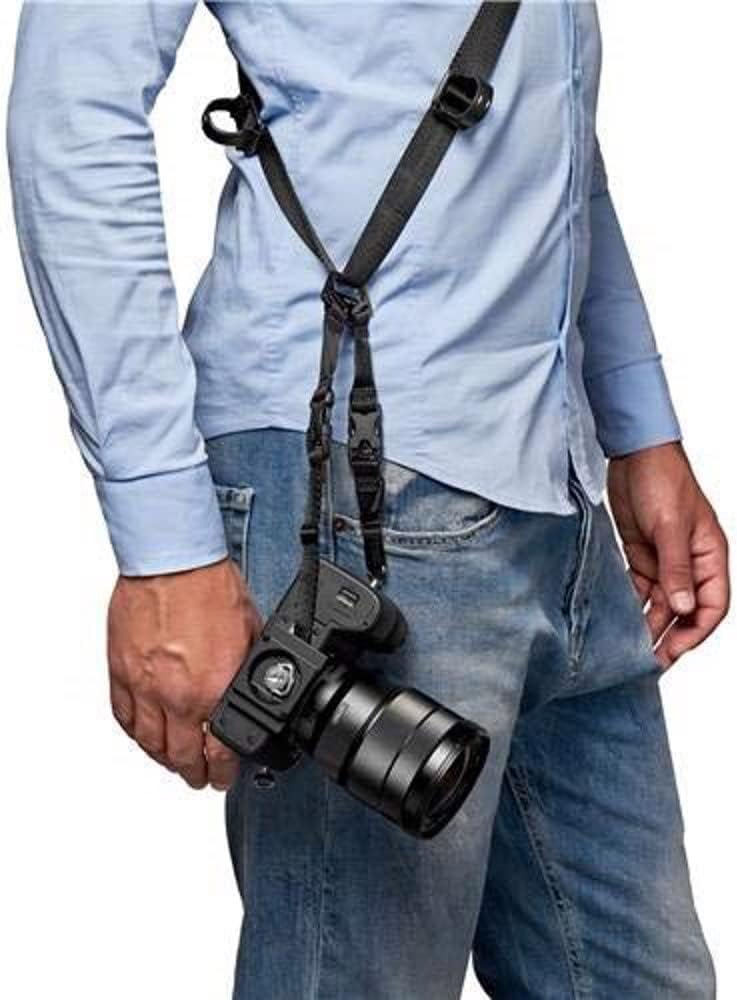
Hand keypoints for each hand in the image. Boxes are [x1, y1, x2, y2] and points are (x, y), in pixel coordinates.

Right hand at [107, 558, 261, 789]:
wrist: (172, 561)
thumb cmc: (209, 586)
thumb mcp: (249, 634)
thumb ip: (244, 669)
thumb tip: (250, 686)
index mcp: (214, 689)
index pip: (218, 750)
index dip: (223, 771)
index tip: (224, 776)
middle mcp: (176, 696)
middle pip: (181, 755)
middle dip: (194, 773)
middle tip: (200, 778)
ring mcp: (144, 686)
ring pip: (149, 743)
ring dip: (163, 759)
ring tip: (174, 764)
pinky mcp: (121, 672)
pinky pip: (123, 716)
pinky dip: (134, 733)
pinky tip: (143, 736)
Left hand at [608, 442, 728, 668]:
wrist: (633, 453)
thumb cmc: (663, 480)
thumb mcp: (670, 526)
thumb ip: (675, 569)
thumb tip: (683, 610)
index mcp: (710, 556)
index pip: (712, 606)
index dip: (696, 632)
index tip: (674, 652)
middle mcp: (690, 563)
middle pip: (684, 611)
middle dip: (670, 637)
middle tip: (649, 663)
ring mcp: (665, 560)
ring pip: (660, 603)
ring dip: (648, 625)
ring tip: (630, 651)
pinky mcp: (641, 554)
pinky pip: (639, 588)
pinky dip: (631, 605)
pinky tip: (618, 622)